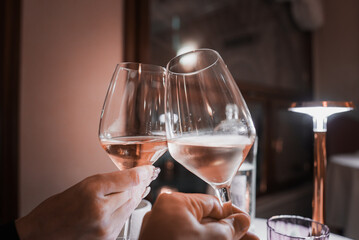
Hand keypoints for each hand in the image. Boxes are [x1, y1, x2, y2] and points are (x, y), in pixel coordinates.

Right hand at [15, 165, 158, 239]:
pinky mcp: (108, 238)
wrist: (44, 234)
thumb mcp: (83, 185)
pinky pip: (124, 218)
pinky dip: (129, 208)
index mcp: (92, 192)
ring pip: (131, 206)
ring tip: (144, 184)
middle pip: (133, 193)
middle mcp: (101, 212)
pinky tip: (131, 200)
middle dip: (142, 182)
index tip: (149, 168)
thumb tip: (134, 175)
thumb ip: (110, 179)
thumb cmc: (58, 209)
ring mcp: (106, 228)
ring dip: (138, 195)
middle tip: (149, 174)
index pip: (129, 179)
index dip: (143, 172)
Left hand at [139, 192, 258, 239]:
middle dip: (229, 231)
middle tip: (250, 238)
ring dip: (220, 239)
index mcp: (175, 203)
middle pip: (207, 220)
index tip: (246, 223)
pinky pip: (188, 238)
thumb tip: (242, 220)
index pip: (212, 203)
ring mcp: (163, 232)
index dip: (233, 214)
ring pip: (199, 233)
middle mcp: (167, 214)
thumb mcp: (209, 239)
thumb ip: (229, 228)